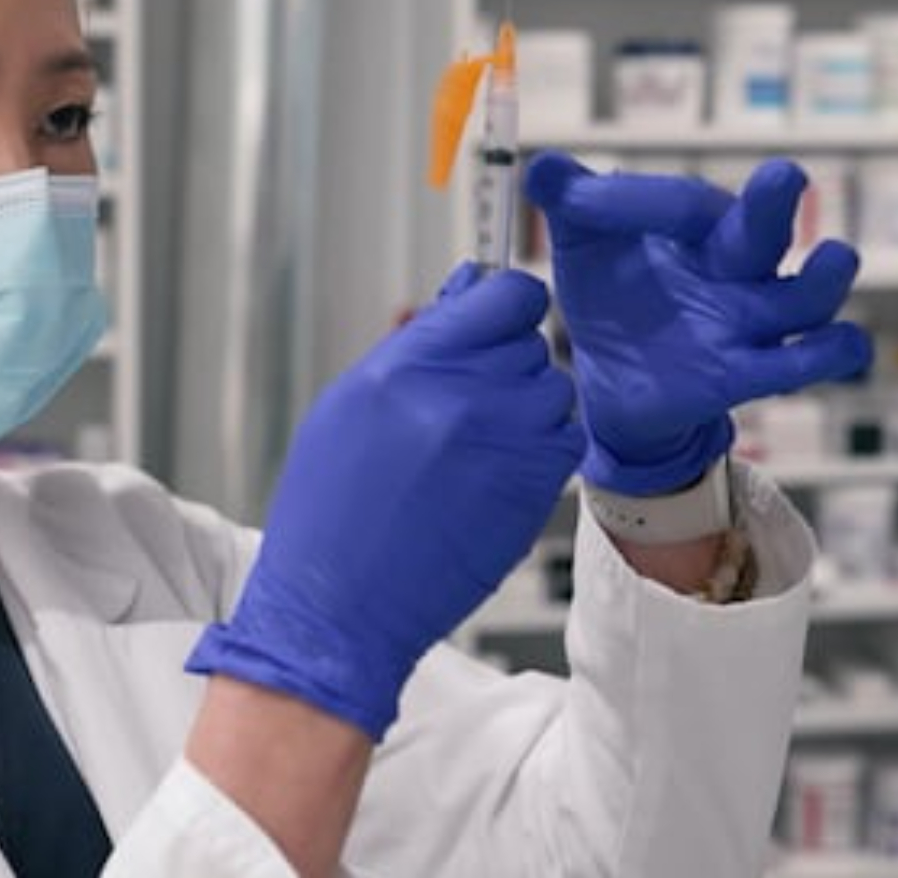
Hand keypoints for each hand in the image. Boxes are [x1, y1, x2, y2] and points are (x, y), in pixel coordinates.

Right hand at [186, 266, 584, 740]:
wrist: (339, 605)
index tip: (495, 322)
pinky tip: (498, 471)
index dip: (506, 305)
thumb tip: (464, 292)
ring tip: (477, 444)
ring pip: (554, 391)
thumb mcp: (350, 404)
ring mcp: (505, 443)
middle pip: (530, 342)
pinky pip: (565, 441)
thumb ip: (415, 342)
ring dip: (527, 408)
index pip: (507, 294)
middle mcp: (465, 396)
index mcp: (410, 365)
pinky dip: (542, 450)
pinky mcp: (532, 490)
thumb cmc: (331, 509)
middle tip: (468, 400)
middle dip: (506, 362)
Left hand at [524, 153, 872, 494]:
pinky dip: (830, 353)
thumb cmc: (612, 294)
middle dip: (774, 203)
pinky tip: (840, 345)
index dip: (642, 203)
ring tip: (836, 258)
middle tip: (784, 174)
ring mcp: (745, 321)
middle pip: (763, 229)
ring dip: (823, 281)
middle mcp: (731, 267)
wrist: (615, 380)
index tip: (577, 204)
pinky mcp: (744, 375)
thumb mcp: (583, 242)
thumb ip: (570, 200)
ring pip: (804, 296)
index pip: (686, 205)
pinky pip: (803, 363)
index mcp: (695, 228)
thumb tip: (541, 165)